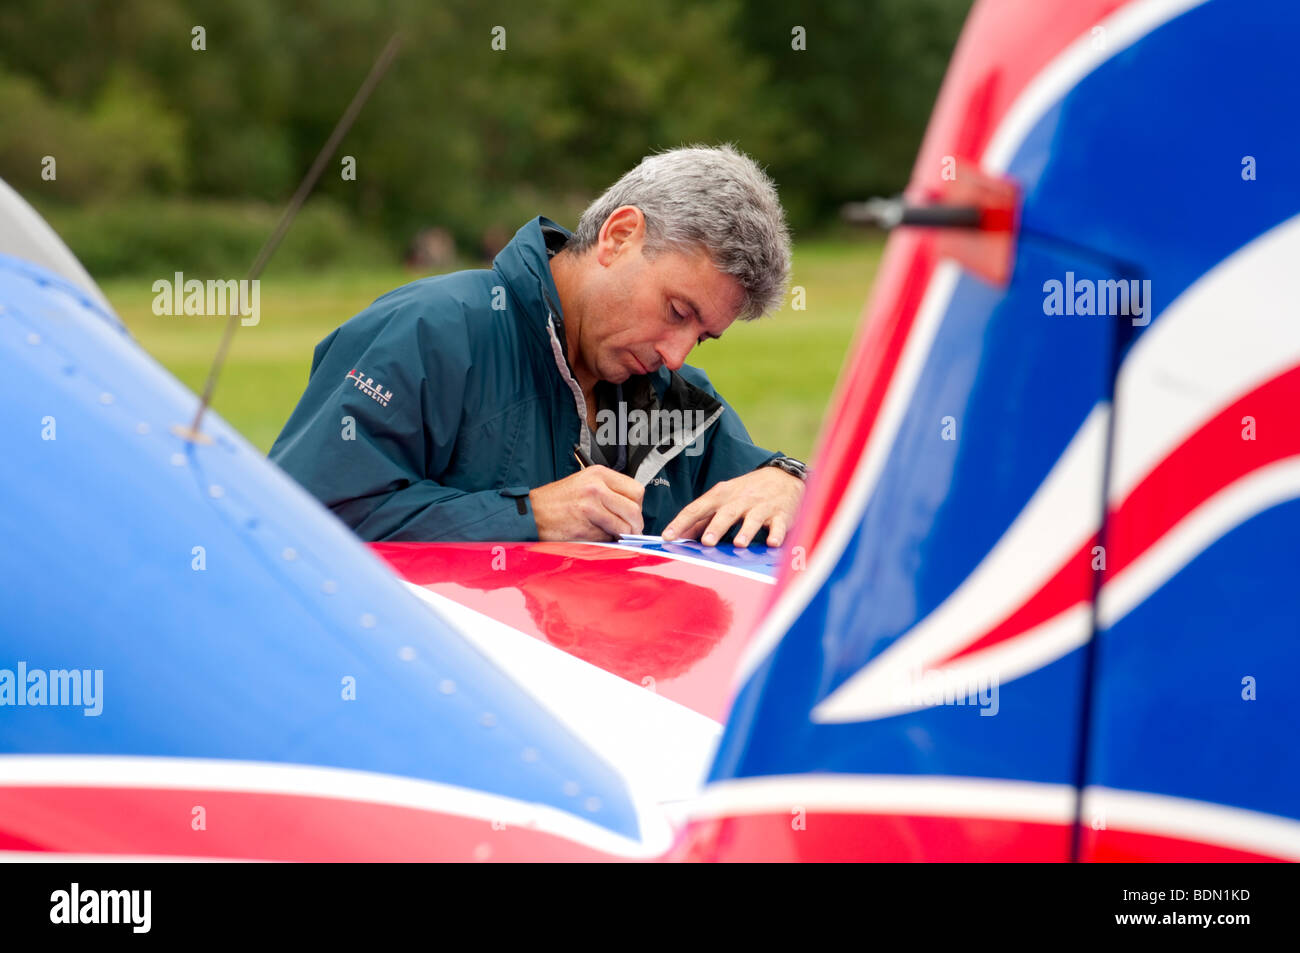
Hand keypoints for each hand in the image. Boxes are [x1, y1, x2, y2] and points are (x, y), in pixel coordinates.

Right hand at [529, 466, 644, 540]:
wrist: (532, 513)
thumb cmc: (556, 501)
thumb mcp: (585, 484)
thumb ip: (609, 493)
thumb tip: (632, 512)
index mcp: (599, 474)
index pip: (636, 490)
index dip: (638, 506)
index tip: (633, 516)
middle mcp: (597, 486)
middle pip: (635, 507)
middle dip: (636, 524)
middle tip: (630, 531)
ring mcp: (591, 504)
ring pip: (625, 523)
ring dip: (624, 534)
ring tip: (615, 536)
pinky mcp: (585, 523)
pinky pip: (608, 535)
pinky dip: (608, 540)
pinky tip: (598, 536)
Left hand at [662, 466, 803, 547]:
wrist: (784, 478)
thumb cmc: (747, 492)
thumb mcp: (723, 499)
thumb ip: (703, 518)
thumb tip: (680, 534)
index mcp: (721, 496)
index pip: (697, 508)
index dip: (682, 522)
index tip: (668, 536)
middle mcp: (740, 500)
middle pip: (726, 514)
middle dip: (716, 527)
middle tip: (706, 542)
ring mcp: (761, 507)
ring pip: (752, 519)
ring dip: (746, 531)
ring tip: (739, 544)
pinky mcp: (781, 515)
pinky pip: (779, 525)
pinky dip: (777, 534)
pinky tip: (773, 543)